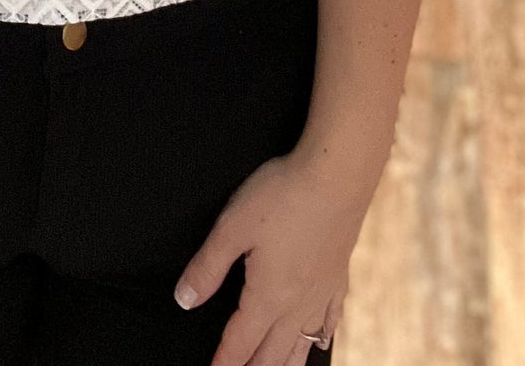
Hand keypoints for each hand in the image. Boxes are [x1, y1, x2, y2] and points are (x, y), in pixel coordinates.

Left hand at [173, 149, 362, 363]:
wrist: (338, 177)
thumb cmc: (283, 196)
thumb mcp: (232, 227)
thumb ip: (208, 267)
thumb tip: (184, 300)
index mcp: (268, 296)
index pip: (240, 342)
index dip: (224, 362)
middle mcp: (297, 304)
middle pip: (272, 353)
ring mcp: (322, 292)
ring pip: (302, 345)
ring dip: (285, 363)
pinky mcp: (339, 276)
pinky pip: (330, 321)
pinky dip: (320, 338)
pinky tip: (319, 340)